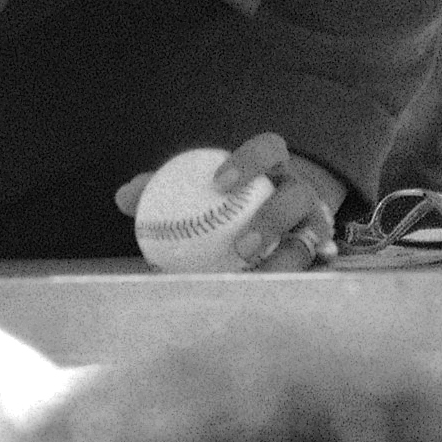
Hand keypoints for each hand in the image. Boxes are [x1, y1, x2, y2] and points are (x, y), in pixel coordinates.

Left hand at [116, 132, 344, 271]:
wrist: (276, 212)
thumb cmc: (227, 197)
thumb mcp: (203, 186)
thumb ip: (164, 188)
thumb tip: (124, 197)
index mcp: (272, 163)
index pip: (268, 148)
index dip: (248, 161)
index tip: (218, 184)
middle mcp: (299, 189)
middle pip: (298, 195)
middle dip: (273, 218)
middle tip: (241, 246)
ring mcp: (315, 222)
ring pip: (313, 236)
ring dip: (287, 258)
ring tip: (259, 277)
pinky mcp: (318, 254)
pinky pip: (312, 268)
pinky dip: (296, 278)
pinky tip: (276, 293)